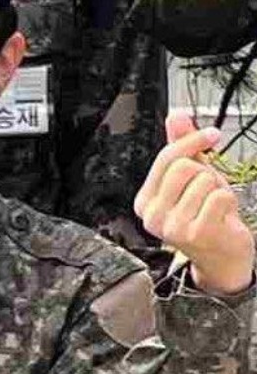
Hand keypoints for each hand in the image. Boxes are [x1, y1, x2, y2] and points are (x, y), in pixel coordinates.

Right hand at [134, 111, 254, 295]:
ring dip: (218, 189)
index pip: (166, 158)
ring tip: (214, 207)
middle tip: (208, 191)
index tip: (211, 135)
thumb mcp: (192, 179)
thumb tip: (176, 116)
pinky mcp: (196, 234)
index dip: (192, 141)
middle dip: (205, 173)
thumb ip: (181, 147)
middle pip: (183, 167)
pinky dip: (228, 202)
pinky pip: (219, 197)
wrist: (222, 257)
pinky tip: (221, 216)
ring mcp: (172, 227)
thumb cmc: (207, 217)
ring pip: (203, 180)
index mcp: (145, 201)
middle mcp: (152, 216)